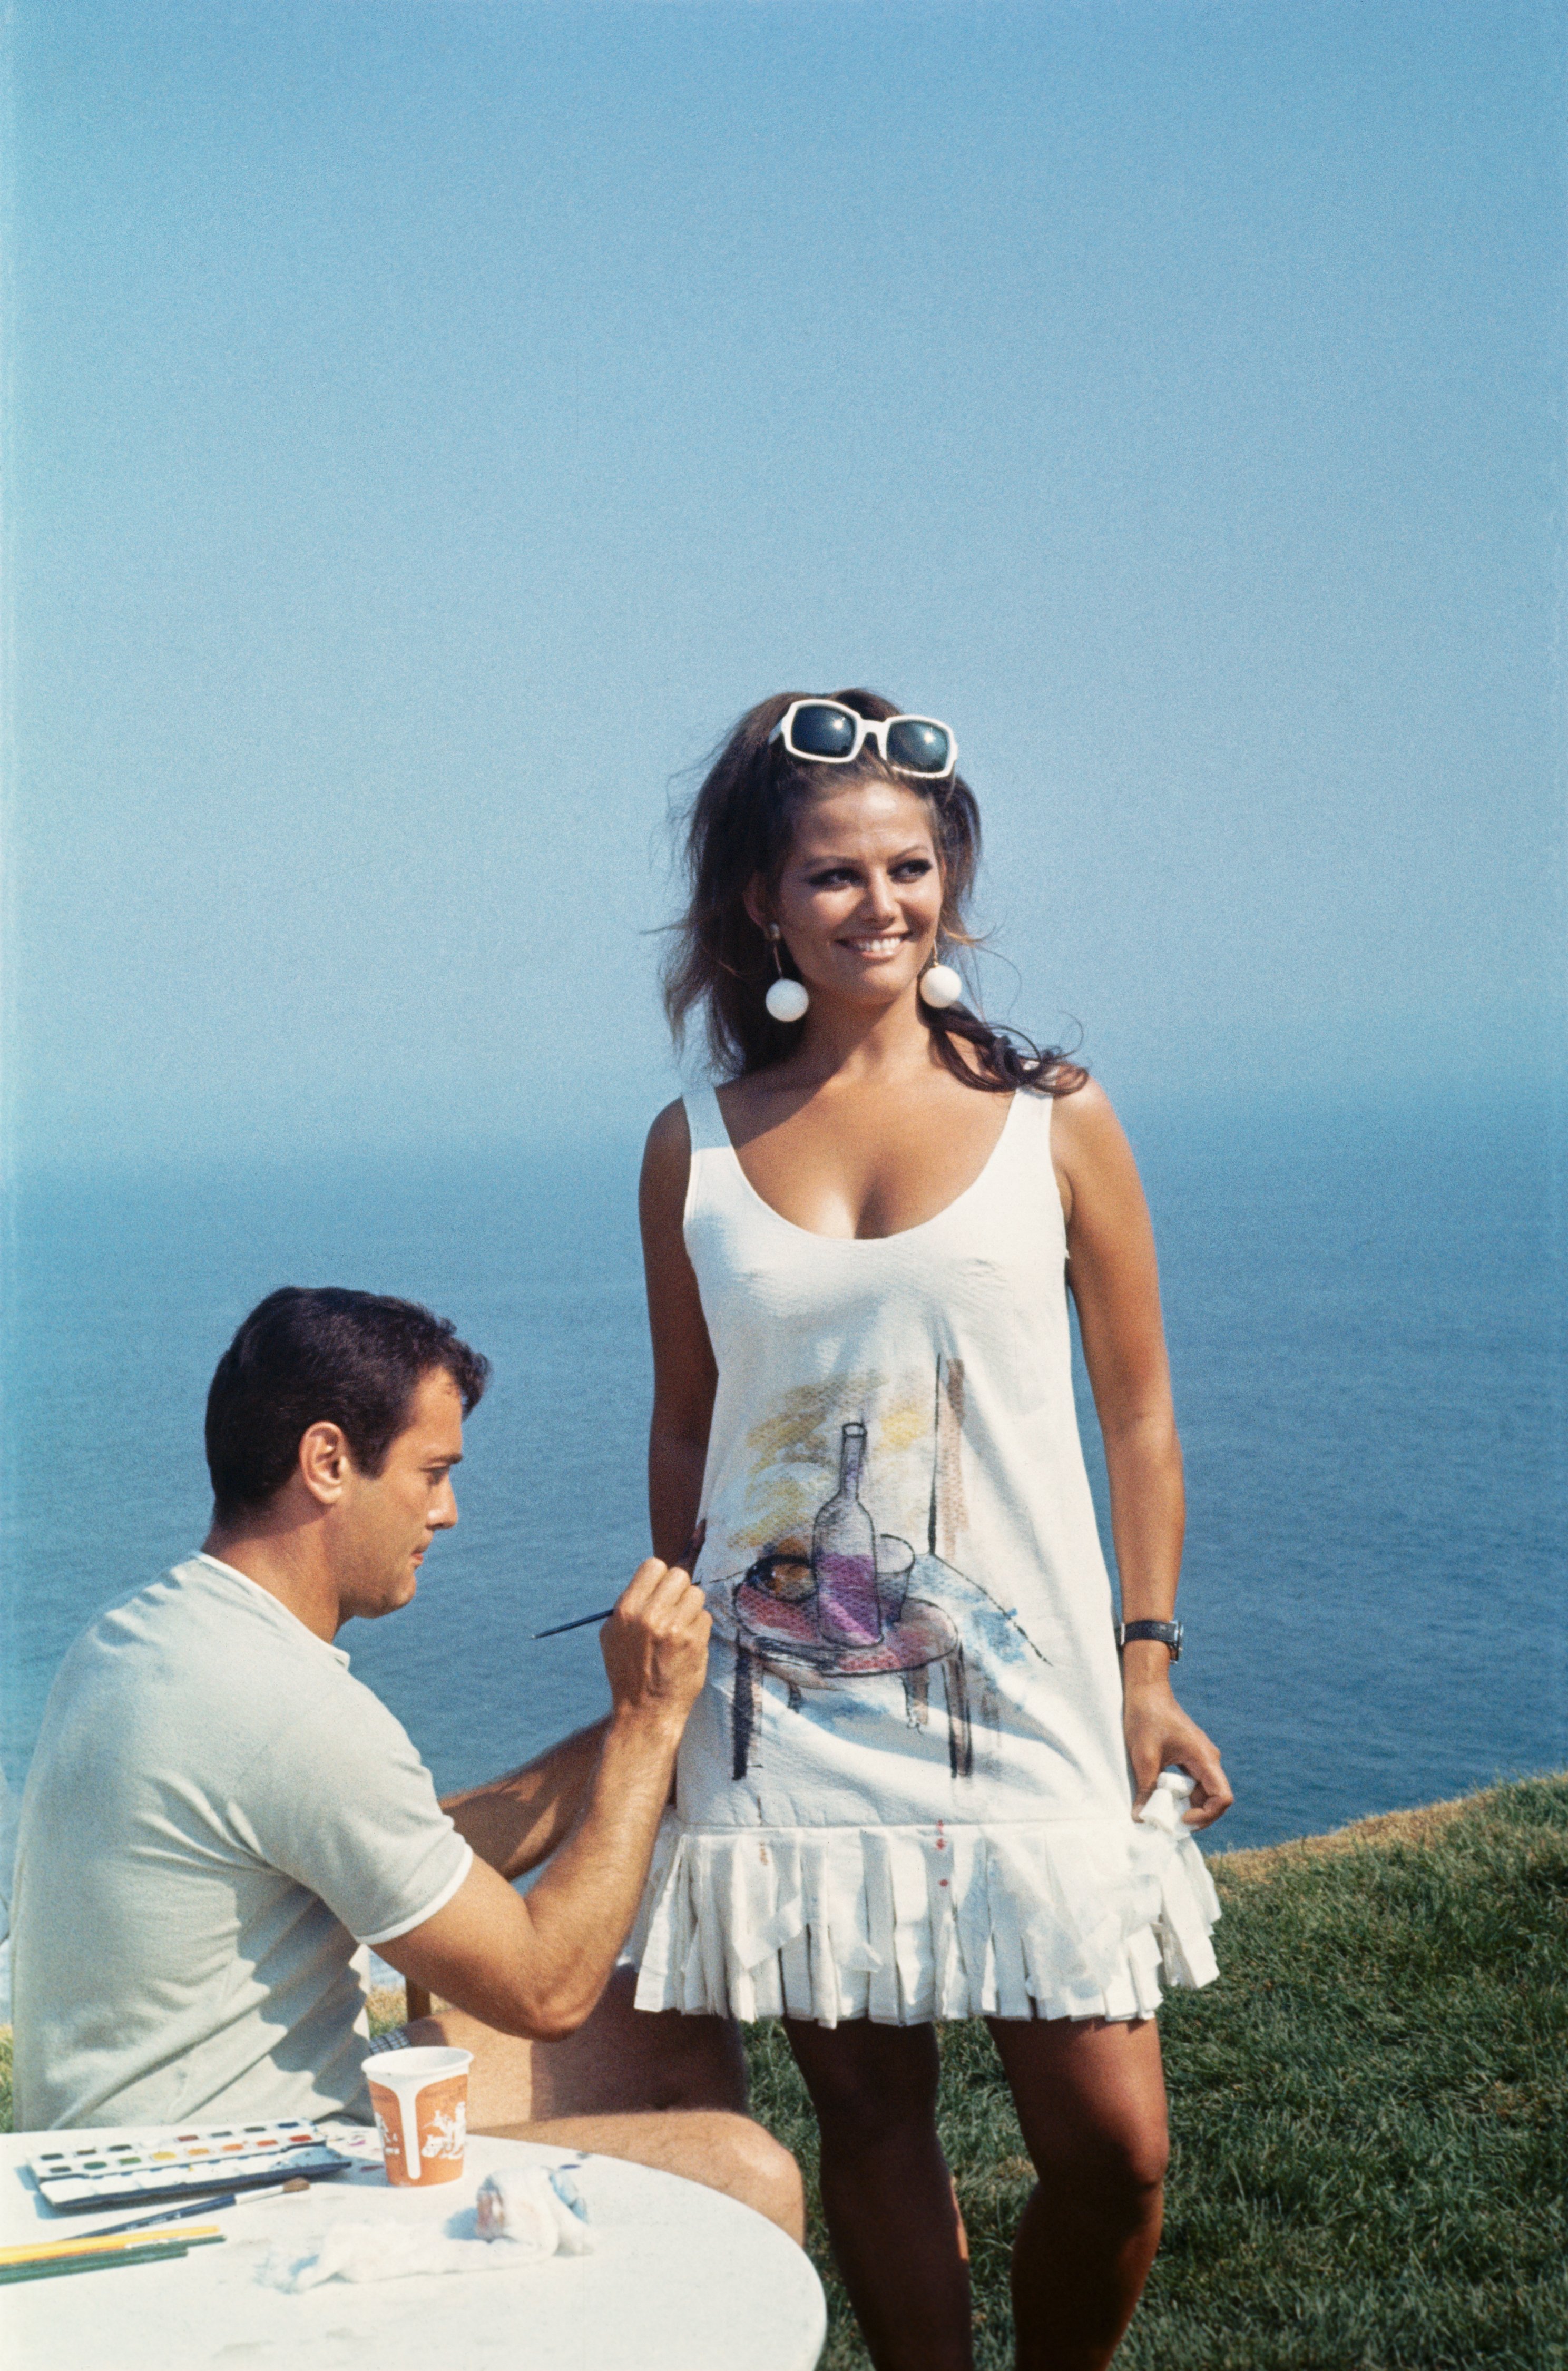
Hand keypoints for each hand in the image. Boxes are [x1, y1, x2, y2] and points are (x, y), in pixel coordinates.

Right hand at [599, 1557, 710, 1732]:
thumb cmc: (628, 1671)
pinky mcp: (695, 1642)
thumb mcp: (613, 1635)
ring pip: (697, 1595)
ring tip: (681, 1627)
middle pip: (679, 1576)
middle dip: (679, 1590)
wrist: (645, 1710)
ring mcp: (674, 1629)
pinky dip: (700, 1627)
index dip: (660, 1577)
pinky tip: (688, 1643)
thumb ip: (631, 1605)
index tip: (661, 1592)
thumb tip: (654, 1579)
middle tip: (674, 1608)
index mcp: (627, 1610)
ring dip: (692, 1608)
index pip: (653, 1566)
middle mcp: (650, 1616)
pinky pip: (706, 1618)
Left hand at [1123, 1667, 1232, 1830]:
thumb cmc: (1147, 1718)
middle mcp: (1209, 1760)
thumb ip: (1146, 1789)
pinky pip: (1193, 1784)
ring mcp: (1201, 1759)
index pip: (1223, 1797)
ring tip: (1165, 1815)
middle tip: (1171, 1825)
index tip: (1182, 1819)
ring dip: (1188, 1807)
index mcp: (1205, 1758)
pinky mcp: (1190, 1758)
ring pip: (1204, 1793)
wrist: (1146, 1692)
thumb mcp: (1144, 1756)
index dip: (1207, 1815)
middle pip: (1215, 1799)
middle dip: (1197, 1816)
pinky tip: (1163, 1800)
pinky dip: (1181, 1796)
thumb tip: (1141, 1818)